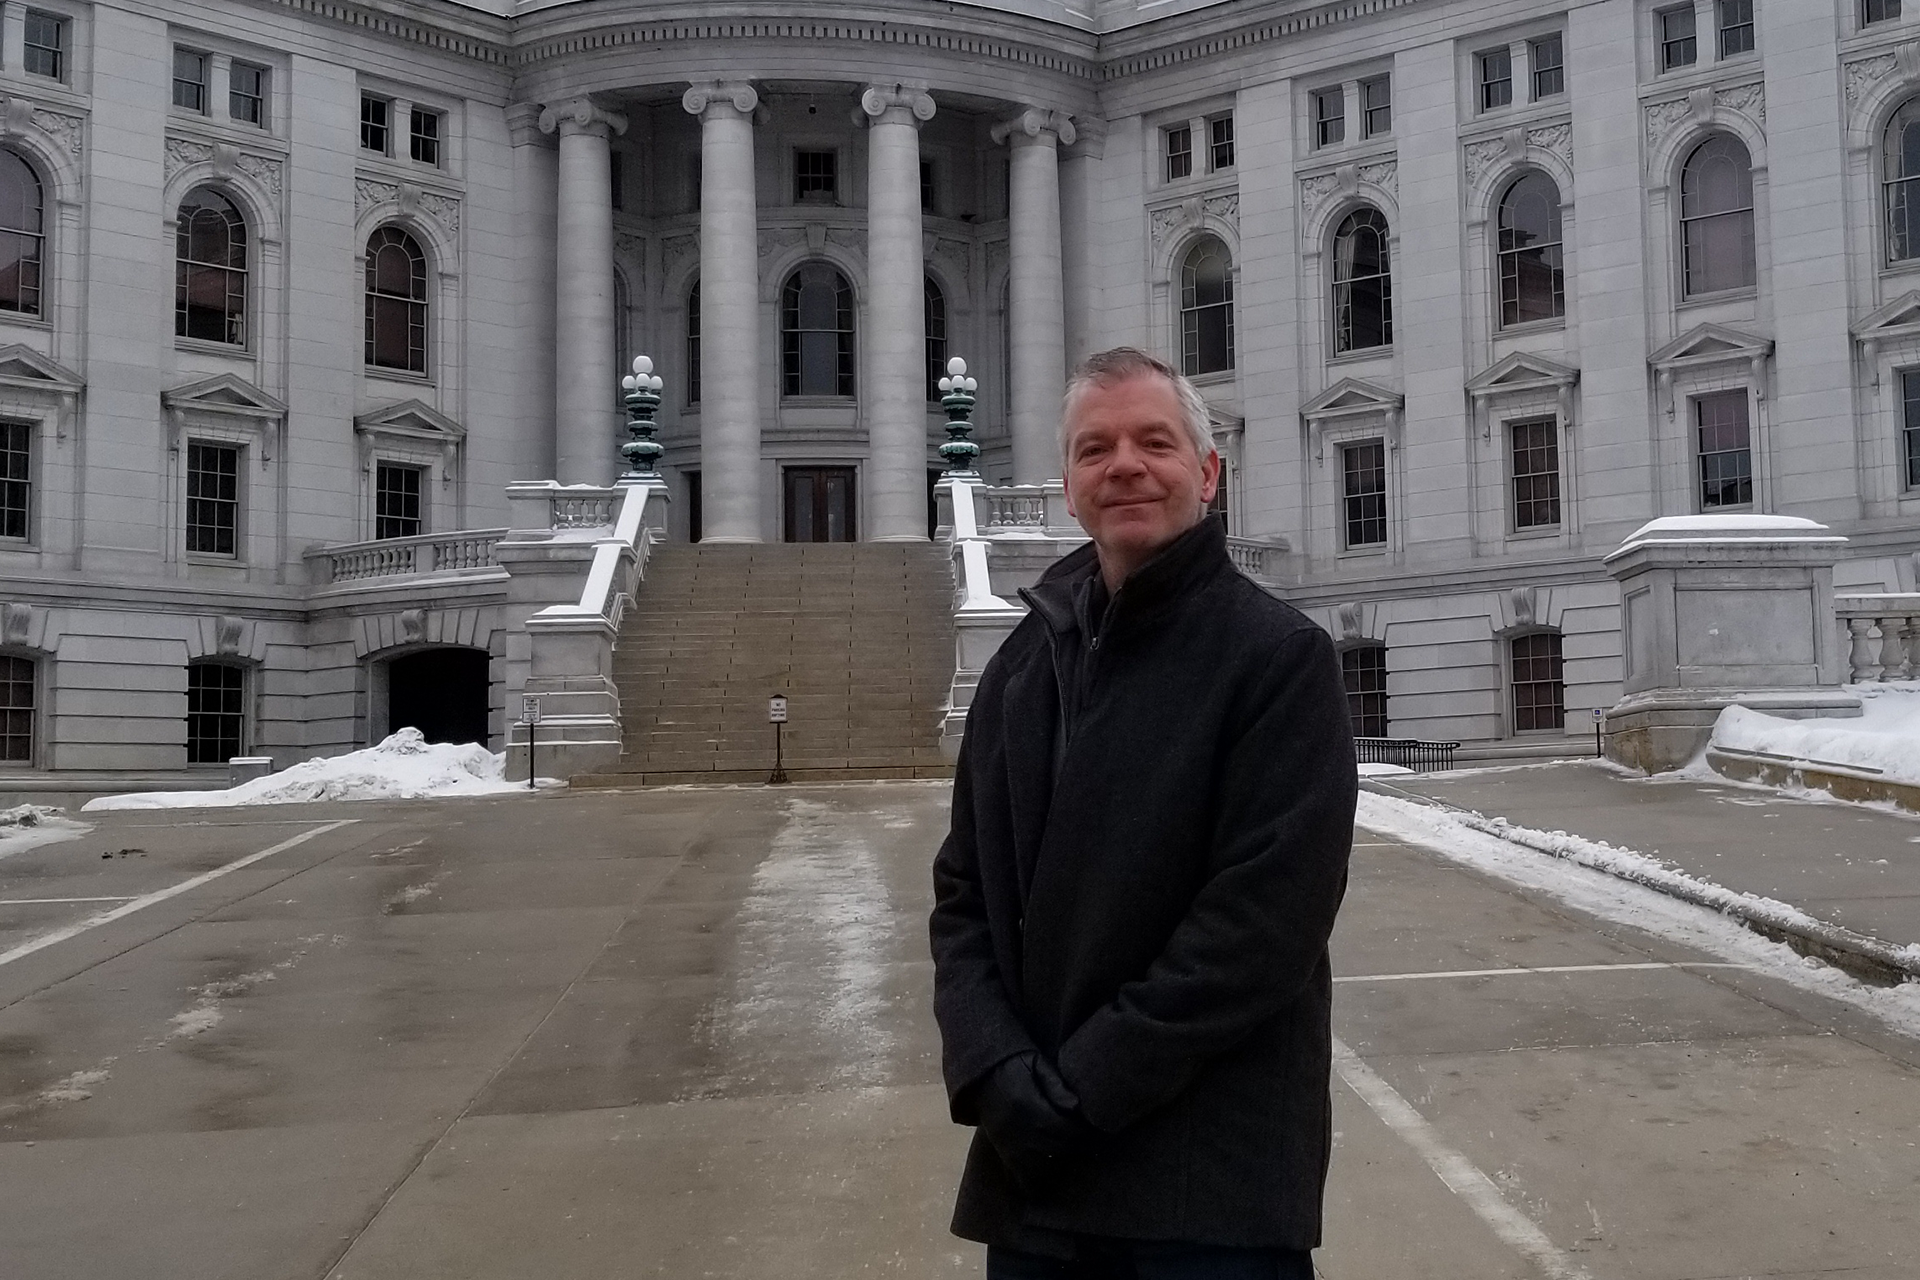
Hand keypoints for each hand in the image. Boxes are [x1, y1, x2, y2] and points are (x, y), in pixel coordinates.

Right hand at [972, 1051, 1094, 1191]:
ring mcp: (1009, 1146)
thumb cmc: (1015, 1065)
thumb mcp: (1036, 1064)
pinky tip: (1051, 1177)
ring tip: (1074, 1162)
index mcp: (1030, 1107)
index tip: (1101, 1136)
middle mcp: (1020, 1131)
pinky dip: (1038, 1183)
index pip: (1066, 1130)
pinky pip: (1021, 1179)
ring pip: (1040, 1172)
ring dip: (1060, 1170)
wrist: (982, 1075)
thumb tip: (1076, 1106)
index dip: (1087, 1136)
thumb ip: (1056, 1084)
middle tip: (1097, 1150)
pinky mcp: (1003, 1154)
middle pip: (1059, 1150)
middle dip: (1080, 1152)